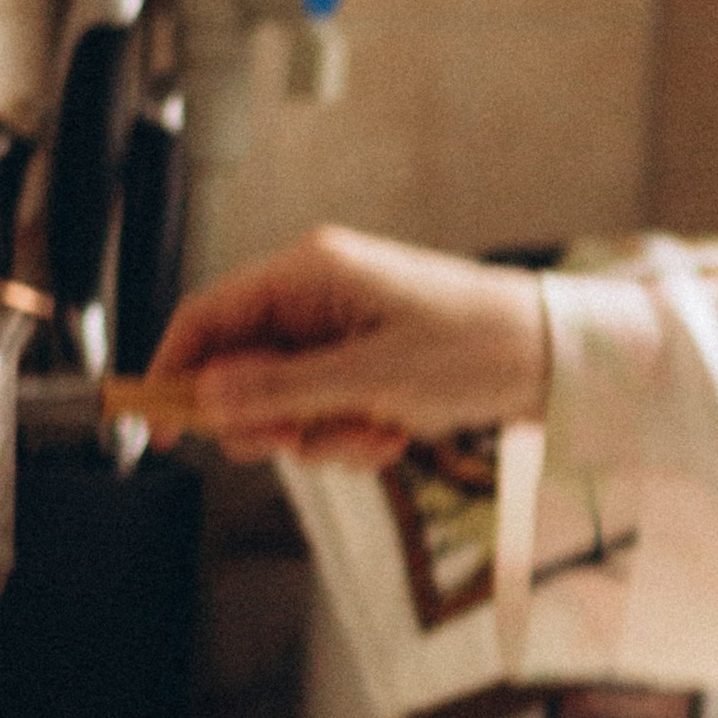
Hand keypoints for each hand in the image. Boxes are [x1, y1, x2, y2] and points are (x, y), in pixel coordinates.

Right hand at [152, 228, 549, 466]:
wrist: (558, 358)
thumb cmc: (478, 348)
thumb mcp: (372, 378)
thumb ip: (282, 388)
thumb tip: (207, 397)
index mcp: (310, 274)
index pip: (207, 318)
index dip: (173, 374)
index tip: (159, 433)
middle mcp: (318, 295)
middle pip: (239, 367)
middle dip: (264, 419)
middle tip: (296, 443)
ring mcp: (342, 330)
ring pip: (284, 400)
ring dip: (319, 435)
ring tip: (374, 436)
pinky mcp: (367, 363)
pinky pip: (326, 411)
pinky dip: (351, 435)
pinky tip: (393, 437)